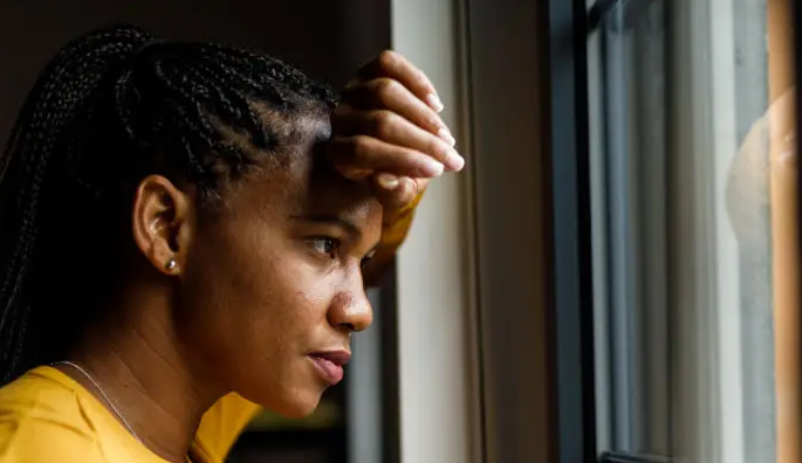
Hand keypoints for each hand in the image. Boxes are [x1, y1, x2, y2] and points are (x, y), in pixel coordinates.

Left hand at [327, 50, 464, 208]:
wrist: (390, 149)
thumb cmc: (392, 173)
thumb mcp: (394, 192)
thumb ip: (393, 193)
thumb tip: (393, 181)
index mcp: (338, 152)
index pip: (364, 150)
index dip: (402, 158)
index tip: (437, 170)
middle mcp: (340, 118)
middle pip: (381, 121)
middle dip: (422, 140)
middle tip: (451, 156)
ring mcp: (352, 91)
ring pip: (388, 92)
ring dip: (424, 115)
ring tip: (445, 137)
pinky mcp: (368, 70)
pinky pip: (390, 64)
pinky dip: (417, 81)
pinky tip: (435, 106)